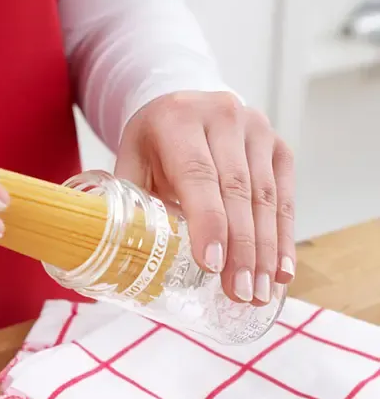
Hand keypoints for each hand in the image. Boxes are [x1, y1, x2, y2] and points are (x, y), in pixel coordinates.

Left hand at [116, 91, 294, 304]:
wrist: (181, 106)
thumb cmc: (151, 145)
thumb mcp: (130, 163)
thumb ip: (126, 204)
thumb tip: (113, 257)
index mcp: (177, 119)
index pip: (197, 174)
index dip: (208, 221)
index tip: (212, 263)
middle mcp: (222, 116)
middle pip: (237, 189)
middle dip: (241, 247)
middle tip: (238, 291)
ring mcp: (256, 129)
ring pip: (265, 196)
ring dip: (265, 250)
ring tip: (258, 292)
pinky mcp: (278, 145)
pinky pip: (285, 196)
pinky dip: (284, 236)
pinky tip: (280, 271)